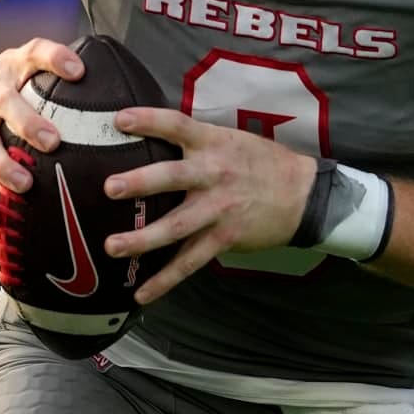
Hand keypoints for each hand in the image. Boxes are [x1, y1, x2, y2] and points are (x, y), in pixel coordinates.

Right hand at [0, 37, 84, 226]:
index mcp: (12, 67)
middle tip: (53, 141)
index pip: (35, 52)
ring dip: (3, 165)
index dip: (55, 58)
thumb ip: (60, 77)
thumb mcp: (25, 68)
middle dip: (28, 122)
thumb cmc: (4, 85)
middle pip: (7, 102)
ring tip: (24, 185)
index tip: (78, 71)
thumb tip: (120, 94)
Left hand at [100, 108, 316, 303]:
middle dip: (141, 182)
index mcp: (214, 143)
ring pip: (177, 226)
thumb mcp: (232, 139)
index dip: (149, 120)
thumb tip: (154, 137)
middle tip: (110, 187)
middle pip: (173, 177)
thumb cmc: (262, 162)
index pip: (178, 126)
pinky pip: (190, 262)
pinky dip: (165, 279)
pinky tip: (141, 293)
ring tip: (112, 245)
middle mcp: (214, 174)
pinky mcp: (224, 237)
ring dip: (143, 238)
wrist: (303, 194)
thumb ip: (197, 141)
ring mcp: (218, 209)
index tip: (120, 120)